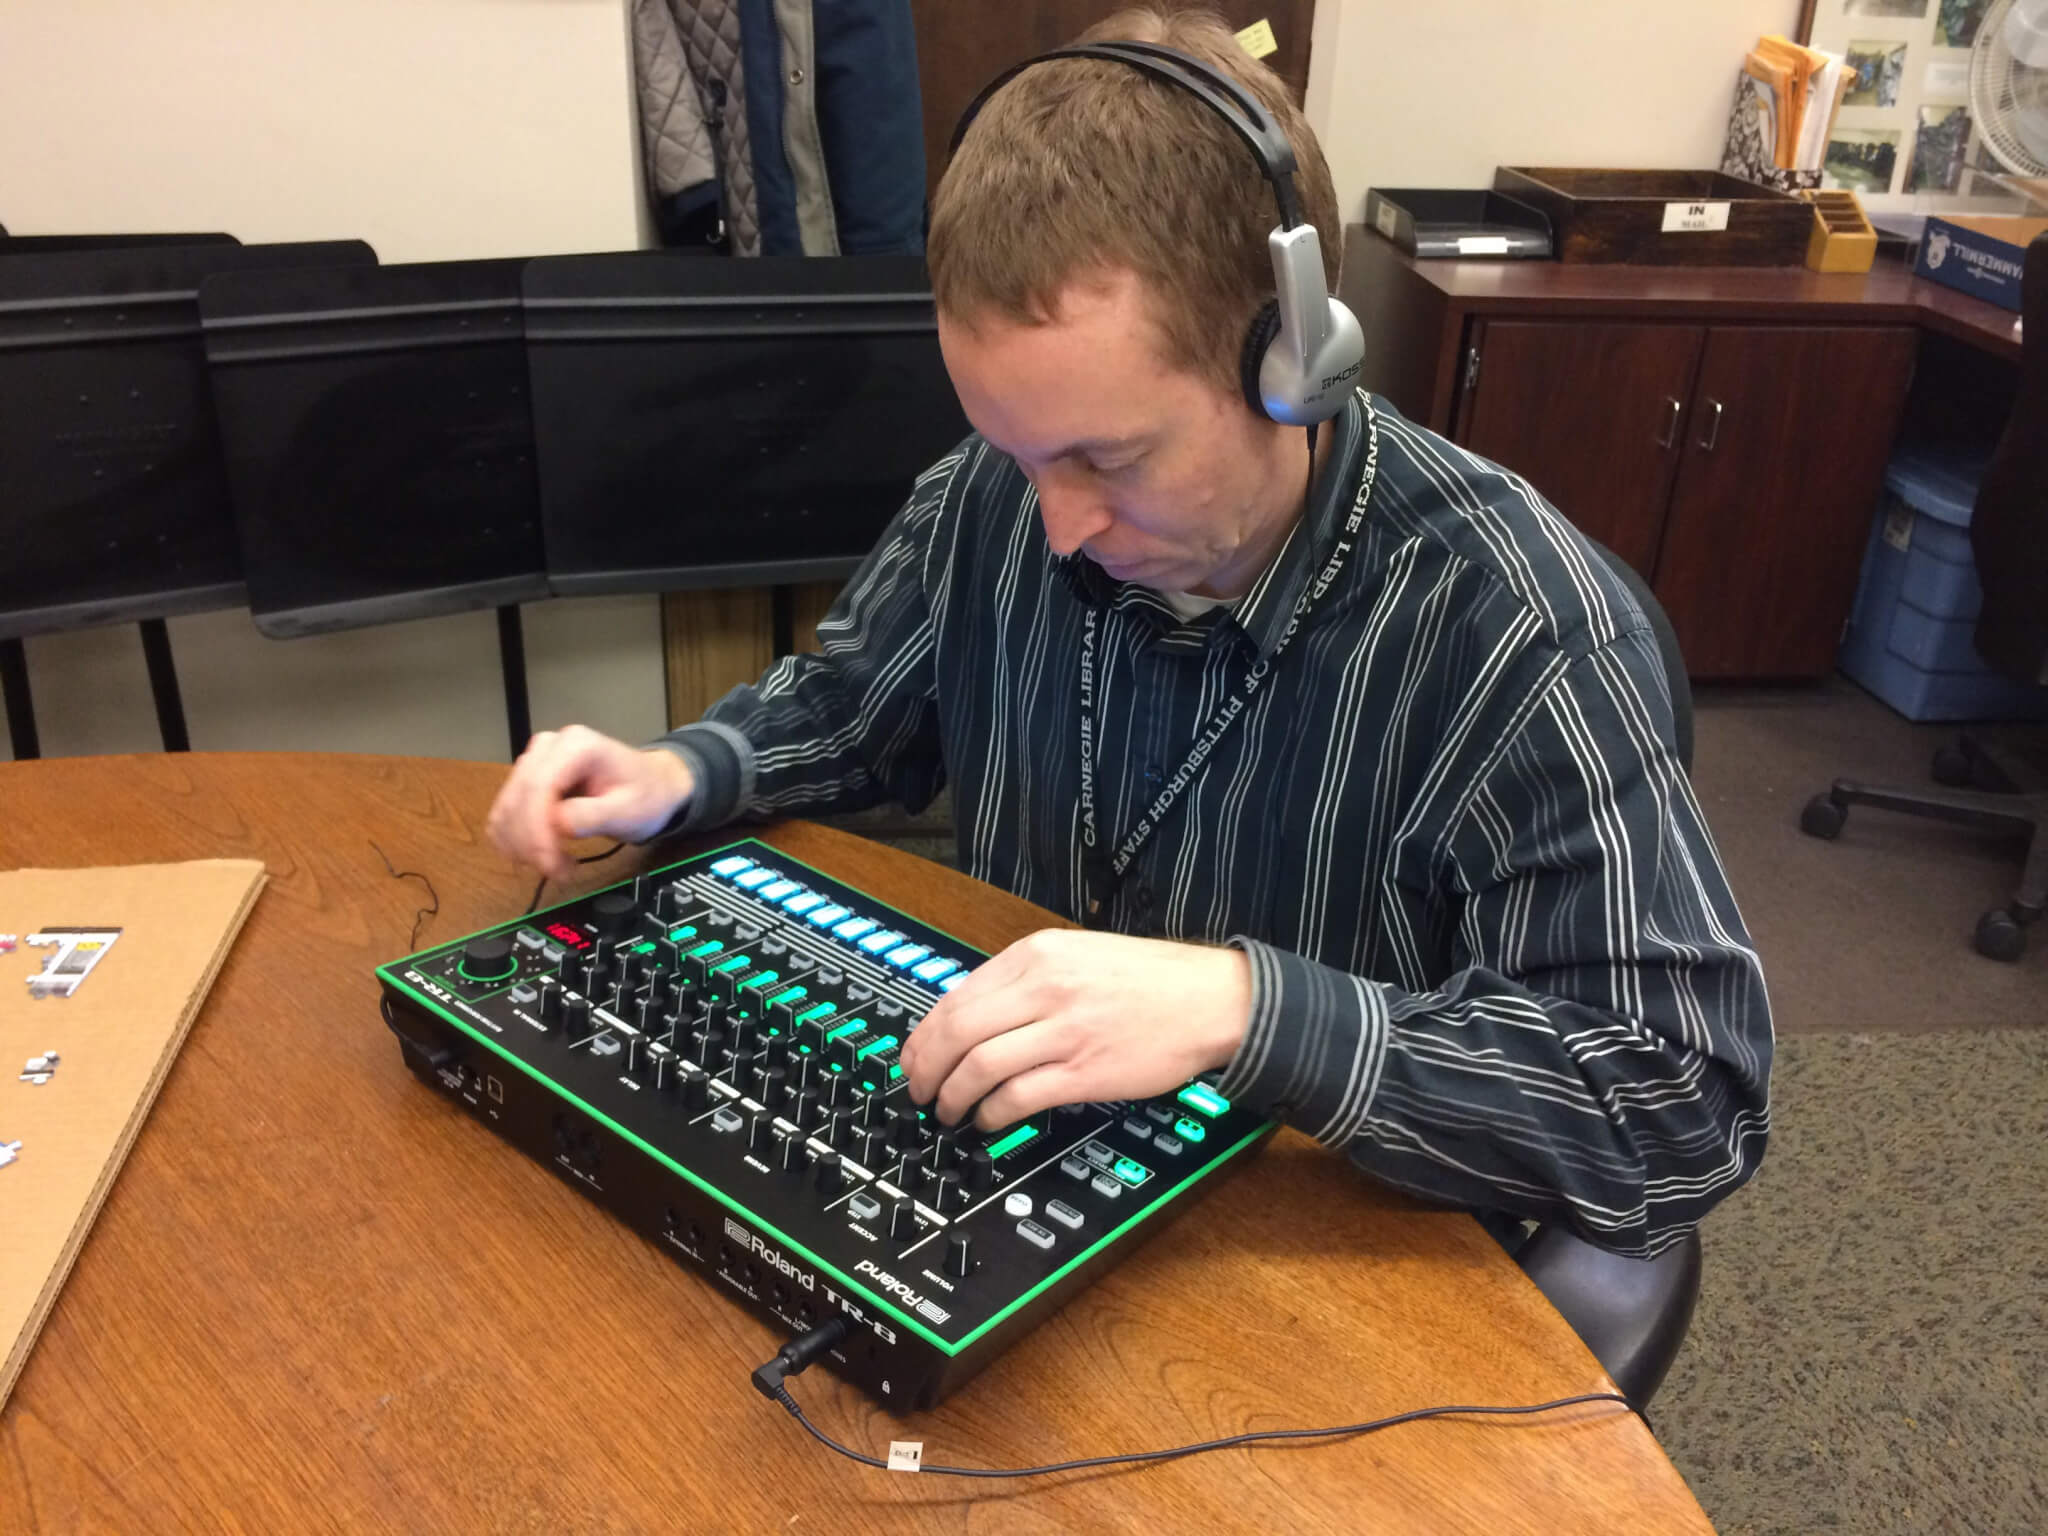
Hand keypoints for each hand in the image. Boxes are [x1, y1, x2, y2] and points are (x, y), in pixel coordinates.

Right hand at [486, 725, 694, 879]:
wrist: (652, 786)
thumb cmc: (646, 796)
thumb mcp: (629, 810)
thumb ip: (593, 816)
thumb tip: (557, 825)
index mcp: (576, 745)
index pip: (539, 787)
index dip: (535, 830)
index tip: (548, 864)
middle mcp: (549, 746)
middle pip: (518, 797)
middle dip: (529, 842)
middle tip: (556, 872)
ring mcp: (535, 761)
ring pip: (506, 808)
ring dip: (521, 845)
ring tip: (557, 865)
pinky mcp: (527, 780)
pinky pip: (506, 813)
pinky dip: (514, 840)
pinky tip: (539, 856)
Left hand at [898, 930, 1250, 1129]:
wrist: (1210, 999)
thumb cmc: (1149, 981)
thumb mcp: (1077, 956)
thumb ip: (1026, 980)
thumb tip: (973, 1019)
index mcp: (1037, 955)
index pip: (956, 996)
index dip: (924, 1035)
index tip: (913, 1058)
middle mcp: (1045, 988)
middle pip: (958, 1032)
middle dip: (926, 1068)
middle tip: (919, 1091)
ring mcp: (1065, 1031)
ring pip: (980, 1066)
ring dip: (953, 1096)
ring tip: (948, 1112)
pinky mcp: (1085, 1072)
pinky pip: (1019, 1096)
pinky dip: (992, 1113)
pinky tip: (987, 1121)